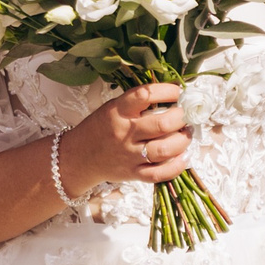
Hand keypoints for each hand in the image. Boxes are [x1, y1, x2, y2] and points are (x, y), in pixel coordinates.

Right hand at [72, 82, 191, 188]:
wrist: (78, 157)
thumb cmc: (100, 128)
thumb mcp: (113, 108)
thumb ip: (137, 103)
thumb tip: (172, 95)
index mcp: (118, 111)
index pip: (145, 95)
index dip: (167, 91)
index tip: (178, 91)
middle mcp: (125, 133)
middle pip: (161, 124)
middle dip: (181, 117)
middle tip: (185, 115)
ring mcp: (129, 155)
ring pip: (165, 149)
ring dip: (183, 140)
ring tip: (186, 134)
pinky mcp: (133, 173)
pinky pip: (159, 173)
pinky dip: (176, 166)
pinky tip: (183, 157)